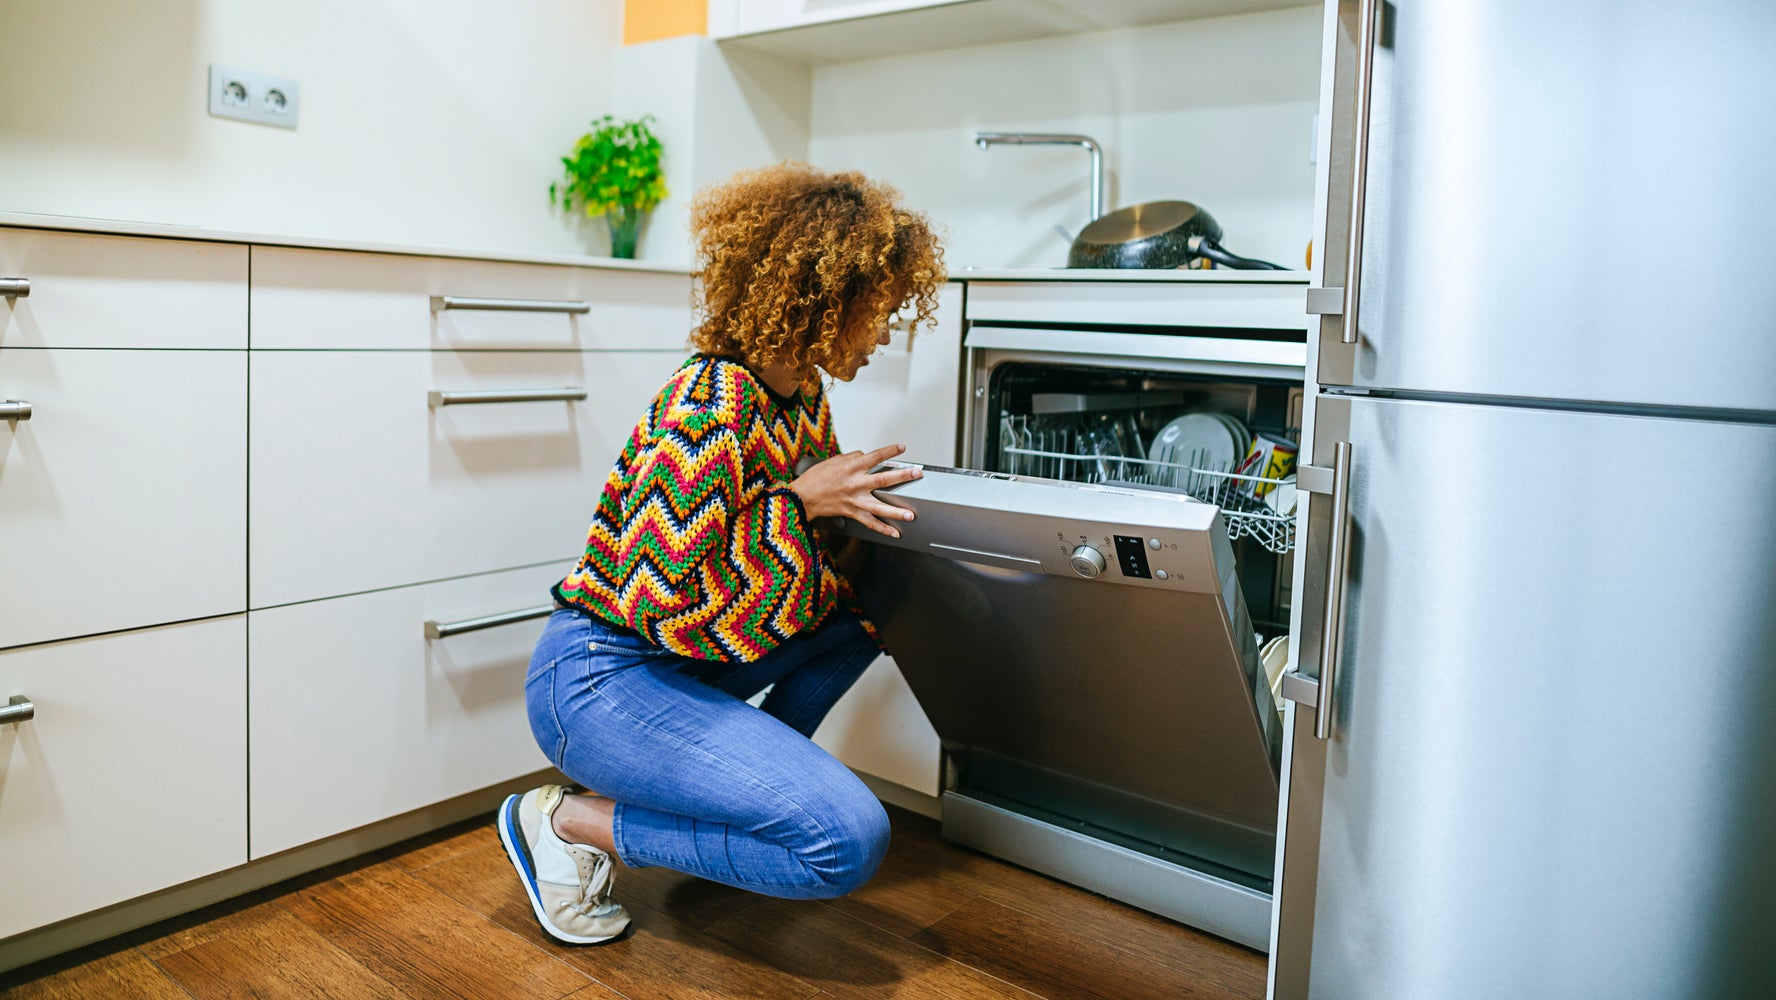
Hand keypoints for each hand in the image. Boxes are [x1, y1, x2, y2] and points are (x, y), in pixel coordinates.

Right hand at [788, 444, 922, 538]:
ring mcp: (854, 500)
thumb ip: (852, 457)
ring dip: (896, 511)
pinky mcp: (851, 513)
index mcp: (850, 468)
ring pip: (879, 506)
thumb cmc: (815, 478)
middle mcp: (854, 484)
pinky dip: (882, 529)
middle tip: (917, 474)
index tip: (902, 448)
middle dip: (902, 476)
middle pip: (882, 480)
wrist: (802, 497)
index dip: (889, 451)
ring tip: (910, 515)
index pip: (874, 457)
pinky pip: (869, 523)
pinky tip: (894, 533)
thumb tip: (866, 456)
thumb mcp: (833, 461)